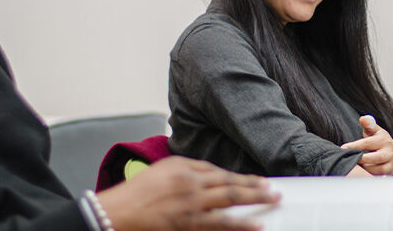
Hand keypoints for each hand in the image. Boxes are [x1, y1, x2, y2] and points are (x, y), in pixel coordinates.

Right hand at [97, 156, 279, 230]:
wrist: (117, 211)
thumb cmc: (137, 191)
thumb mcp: (163, 169)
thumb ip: (189, 169)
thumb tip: (213, 174)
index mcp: (184, 168)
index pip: (220, 172)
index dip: (242, 177)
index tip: (258, 180)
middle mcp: (191, 184)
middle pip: (230, 184)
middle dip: (255, 187)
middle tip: (274, 189)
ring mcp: (191, 206)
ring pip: (229, 202)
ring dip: (254, 200)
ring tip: (272, 201)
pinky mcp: (187, 225)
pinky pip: (219, 225)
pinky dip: (239, 224)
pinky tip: (254, 225)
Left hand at [340, 115, 392, 174]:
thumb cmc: (380, 141)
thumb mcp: (375, 130)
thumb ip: (368, 124)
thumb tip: (362, 119)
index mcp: (383, 140)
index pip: (368, 143)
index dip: (355, 145)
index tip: (343, 147)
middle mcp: (389, 152)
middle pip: (375, 158)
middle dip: (361, 159)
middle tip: (349, 158)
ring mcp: (390, 163)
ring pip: (377, 169)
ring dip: (364, 169)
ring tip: (353, 166)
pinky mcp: (389, 173)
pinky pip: (378, 176)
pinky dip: (369, 175)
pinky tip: (360, 173)